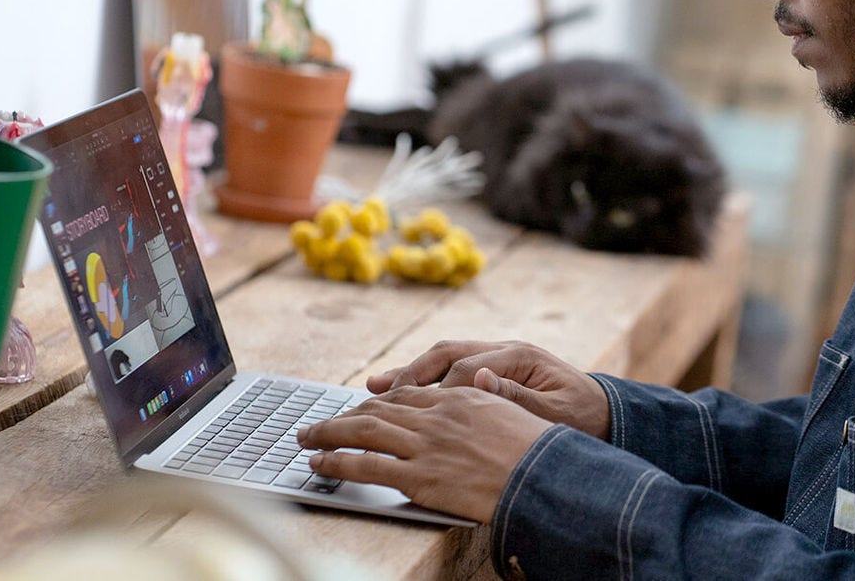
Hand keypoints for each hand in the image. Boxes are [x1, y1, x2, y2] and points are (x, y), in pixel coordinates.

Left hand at [297, 385, 550, 521]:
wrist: (548, 477)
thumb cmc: (539, 450)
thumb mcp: (513, 412)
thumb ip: (488, 395)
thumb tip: (480, 376)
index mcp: (461, 396)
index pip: (407, 395)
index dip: (378, 402)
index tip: (361, 407)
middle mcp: (438, 415)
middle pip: (379, 408)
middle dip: (344, 415)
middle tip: (319, 423)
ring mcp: (426, 446)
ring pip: (364, 432)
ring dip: (328, 433)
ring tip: (306, 438)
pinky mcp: (420, 477)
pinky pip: (367, 466)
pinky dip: (337, 463)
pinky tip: (320, 464)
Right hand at [367, 339, 610, 439]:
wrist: (606, 413)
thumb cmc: (583, 418)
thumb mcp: (556, 413)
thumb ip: (518, 397)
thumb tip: (480, 380)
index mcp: (520, 356)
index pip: (468, 368)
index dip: (441, 391)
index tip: (415, 413)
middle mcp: (504, 349)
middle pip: (448, 353)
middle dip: (411, 373)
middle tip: (376, 392)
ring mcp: (497, 356)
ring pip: (444, 357)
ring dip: (410, 373)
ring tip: (373, 387)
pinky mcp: (492, 368)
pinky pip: (450, 369)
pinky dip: (424, 380)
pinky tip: (398, 393)